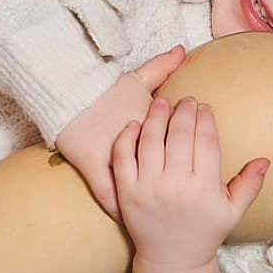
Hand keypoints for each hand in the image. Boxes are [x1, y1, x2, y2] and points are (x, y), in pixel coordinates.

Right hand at [55, 45, 185, 221]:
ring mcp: (116, 159)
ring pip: (137, 189)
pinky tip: (128, 222)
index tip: (202, 183)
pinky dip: (118, 209)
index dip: (192, 170)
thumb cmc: (105, 87)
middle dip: (174, 192)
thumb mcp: (137, 76)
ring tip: (160, 217)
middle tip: (183, 205)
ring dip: (148, 203)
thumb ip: (162, 66)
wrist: (70, 91)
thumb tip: (182, 49)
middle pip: (163, 175)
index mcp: (153, 129)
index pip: (179, 154)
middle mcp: (139, 148)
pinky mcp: (94, 168)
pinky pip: (109, 195)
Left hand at [112, 95, 269, 270]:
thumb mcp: (232, 212)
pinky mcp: (126, 192)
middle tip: (186, 100)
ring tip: (162, 101)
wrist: (171, 261)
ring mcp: (148, 188)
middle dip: (184, 111)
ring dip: (157, 116)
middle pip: (179, 135)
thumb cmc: (204, 233)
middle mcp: (176, 186)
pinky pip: (123, 157)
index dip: (205, 119)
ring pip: (151, 140)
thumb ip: (249, 184)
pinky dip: (127, 137)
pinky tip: (135, 124)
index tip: (205, 107)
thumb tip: (265, 159)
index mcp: (204, 188)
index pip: (205, 141)